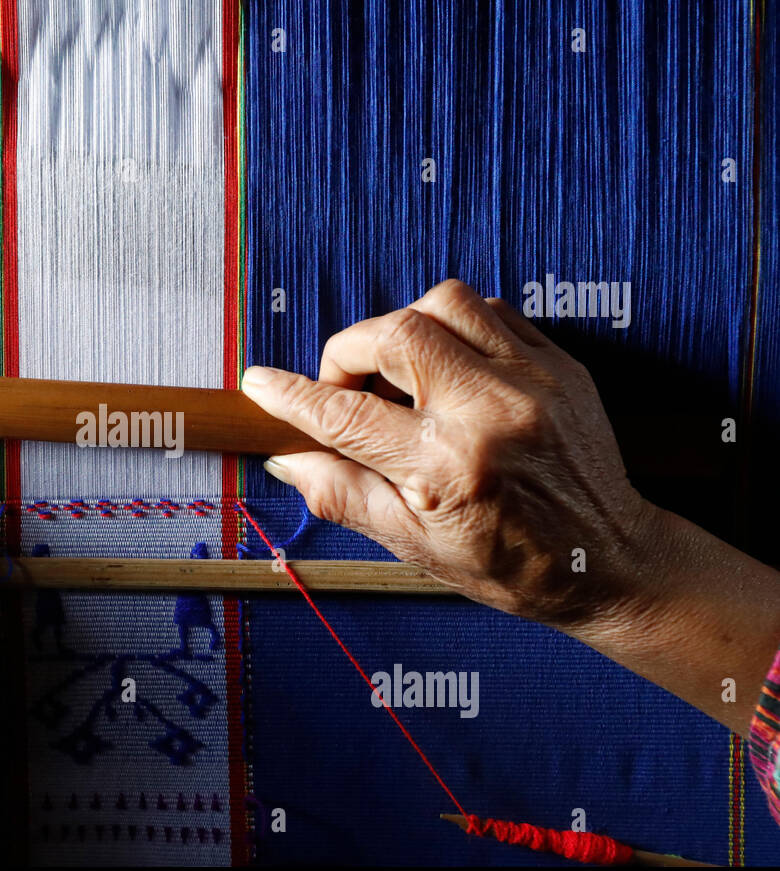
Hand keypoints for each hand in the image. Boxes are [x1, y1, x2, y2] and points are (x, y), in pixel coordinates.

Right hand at [241, 279, 779, 732]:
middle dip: (347, 353)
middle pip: (393, 335)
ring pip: (444, 303)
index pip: (347, 417)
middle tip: (344, 390)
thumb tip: (287, 461)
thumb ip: (344, 496)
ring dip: (401, 327)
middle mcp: (491, 412)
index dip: (292, 397)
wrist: (610, 562)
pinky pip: (491, 310)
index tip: (261, 384)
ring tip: (396, 373)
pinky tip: (444, 365)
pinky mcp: (559, 364)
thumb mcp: (414, 547)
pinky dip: (452, 326)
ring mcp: (532, 380)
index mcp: (449, 469)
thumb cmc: (514, 565)